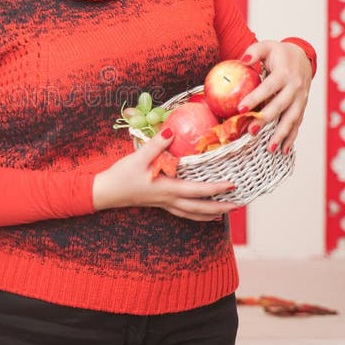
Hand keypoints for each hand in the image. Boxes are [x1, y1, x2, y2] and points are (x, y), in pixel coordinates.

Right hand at [92, 131, 239, 221]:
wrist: (105, 193)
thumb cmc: (121, 175)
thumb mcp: (138, 157)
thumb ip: (156, 144)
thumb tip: (172, 130)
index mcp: (167, 188)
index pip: (197, 191)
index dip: (216, 188)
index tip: (232, 184)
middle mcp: (168, 200)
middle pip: (199, 208)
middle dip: (220, 207)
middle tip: (239, 204)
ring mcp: (164, 204)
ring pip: (192, 214)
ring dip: (211, 214)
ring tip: (226, 212)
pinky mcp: (159, 204)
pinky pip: (183, 213)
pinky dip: (196, 215)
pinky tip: (202, 214)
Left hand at [237, 40, 312, 153]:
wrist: (302, 57)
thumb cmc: (279, 53)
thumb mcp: (267, 46)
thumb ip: (254, 51)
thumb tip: (243, 60)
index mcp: (285, 73)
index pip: (269, 87)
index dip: (256, 98)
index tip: (241, 109)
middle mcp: (295, 88)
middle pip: (281, 106)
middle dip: (266, 120)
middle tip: (251, 131)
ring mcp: (300, 99)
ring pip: (291, 119)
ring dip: (281, 134)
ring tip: (269, 148)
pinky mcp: (302, 107)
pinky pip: (297, 124)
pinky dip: (291, 138)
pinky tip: (282, 150)